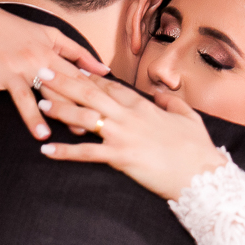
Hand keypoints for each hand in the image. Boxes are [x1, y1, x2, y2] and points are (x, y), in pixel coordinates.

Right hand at [0, 0, 110, 139]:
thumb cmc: (13, 29)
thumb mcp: (49, 34)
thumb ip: (78, 53)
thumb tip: (103, 70)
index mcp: (47, 54)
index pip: (73, 78)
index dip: (89, 96)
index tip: (103, 115)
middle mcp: (28, 62)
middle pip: (53, 90)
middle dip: (68, 111)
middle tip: (81, 132)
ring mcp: (5, 69)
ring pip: (22, 96)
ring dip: (31, 116)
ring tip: (43, 136)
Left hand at [35, 72, 228, 199]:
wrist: (203, 176)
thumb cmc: (198, 149)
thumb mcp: (189, 117)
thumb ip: (172, 102)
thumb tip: (160, 94)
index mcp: (145, 106)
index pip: (111, 86)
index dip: (88, 76)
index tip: (71, 68)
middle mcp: (130, 116)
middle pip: (91, 93)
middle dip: (65, 81)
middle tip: (43, 71)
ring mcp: (124, 135)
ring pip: (85, 118)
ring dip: (61, 110)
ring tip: (41, 104)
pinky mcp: (121, 157)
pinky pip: (87, 153)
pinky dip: (65, 152)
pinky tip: (47, 150)